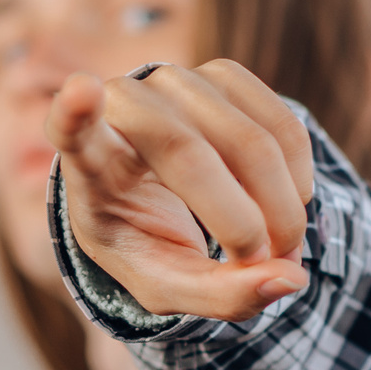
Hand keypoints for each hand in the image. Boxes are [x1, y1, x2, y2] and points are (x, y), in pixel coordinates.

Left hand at [46, 60, 313, 322]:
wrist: (160, 197)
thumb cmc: (148, 242)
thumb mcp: (169, 286)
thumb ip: (220, 294)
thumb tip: (291, 281)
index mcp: (89, 161)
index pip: (71, 129)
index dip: (74, 111)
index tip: (81, 90)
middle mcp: (127, 107)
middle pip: (187, 154)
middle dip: (242, 224)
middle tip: (267, 268)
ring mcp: (176, 82)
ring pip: (249, 141)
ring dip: (283, 209)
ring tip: (282, 250)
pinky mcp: (222, 75)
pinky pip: (282, 125)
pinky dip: (298, 178)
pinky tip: (287, 206)